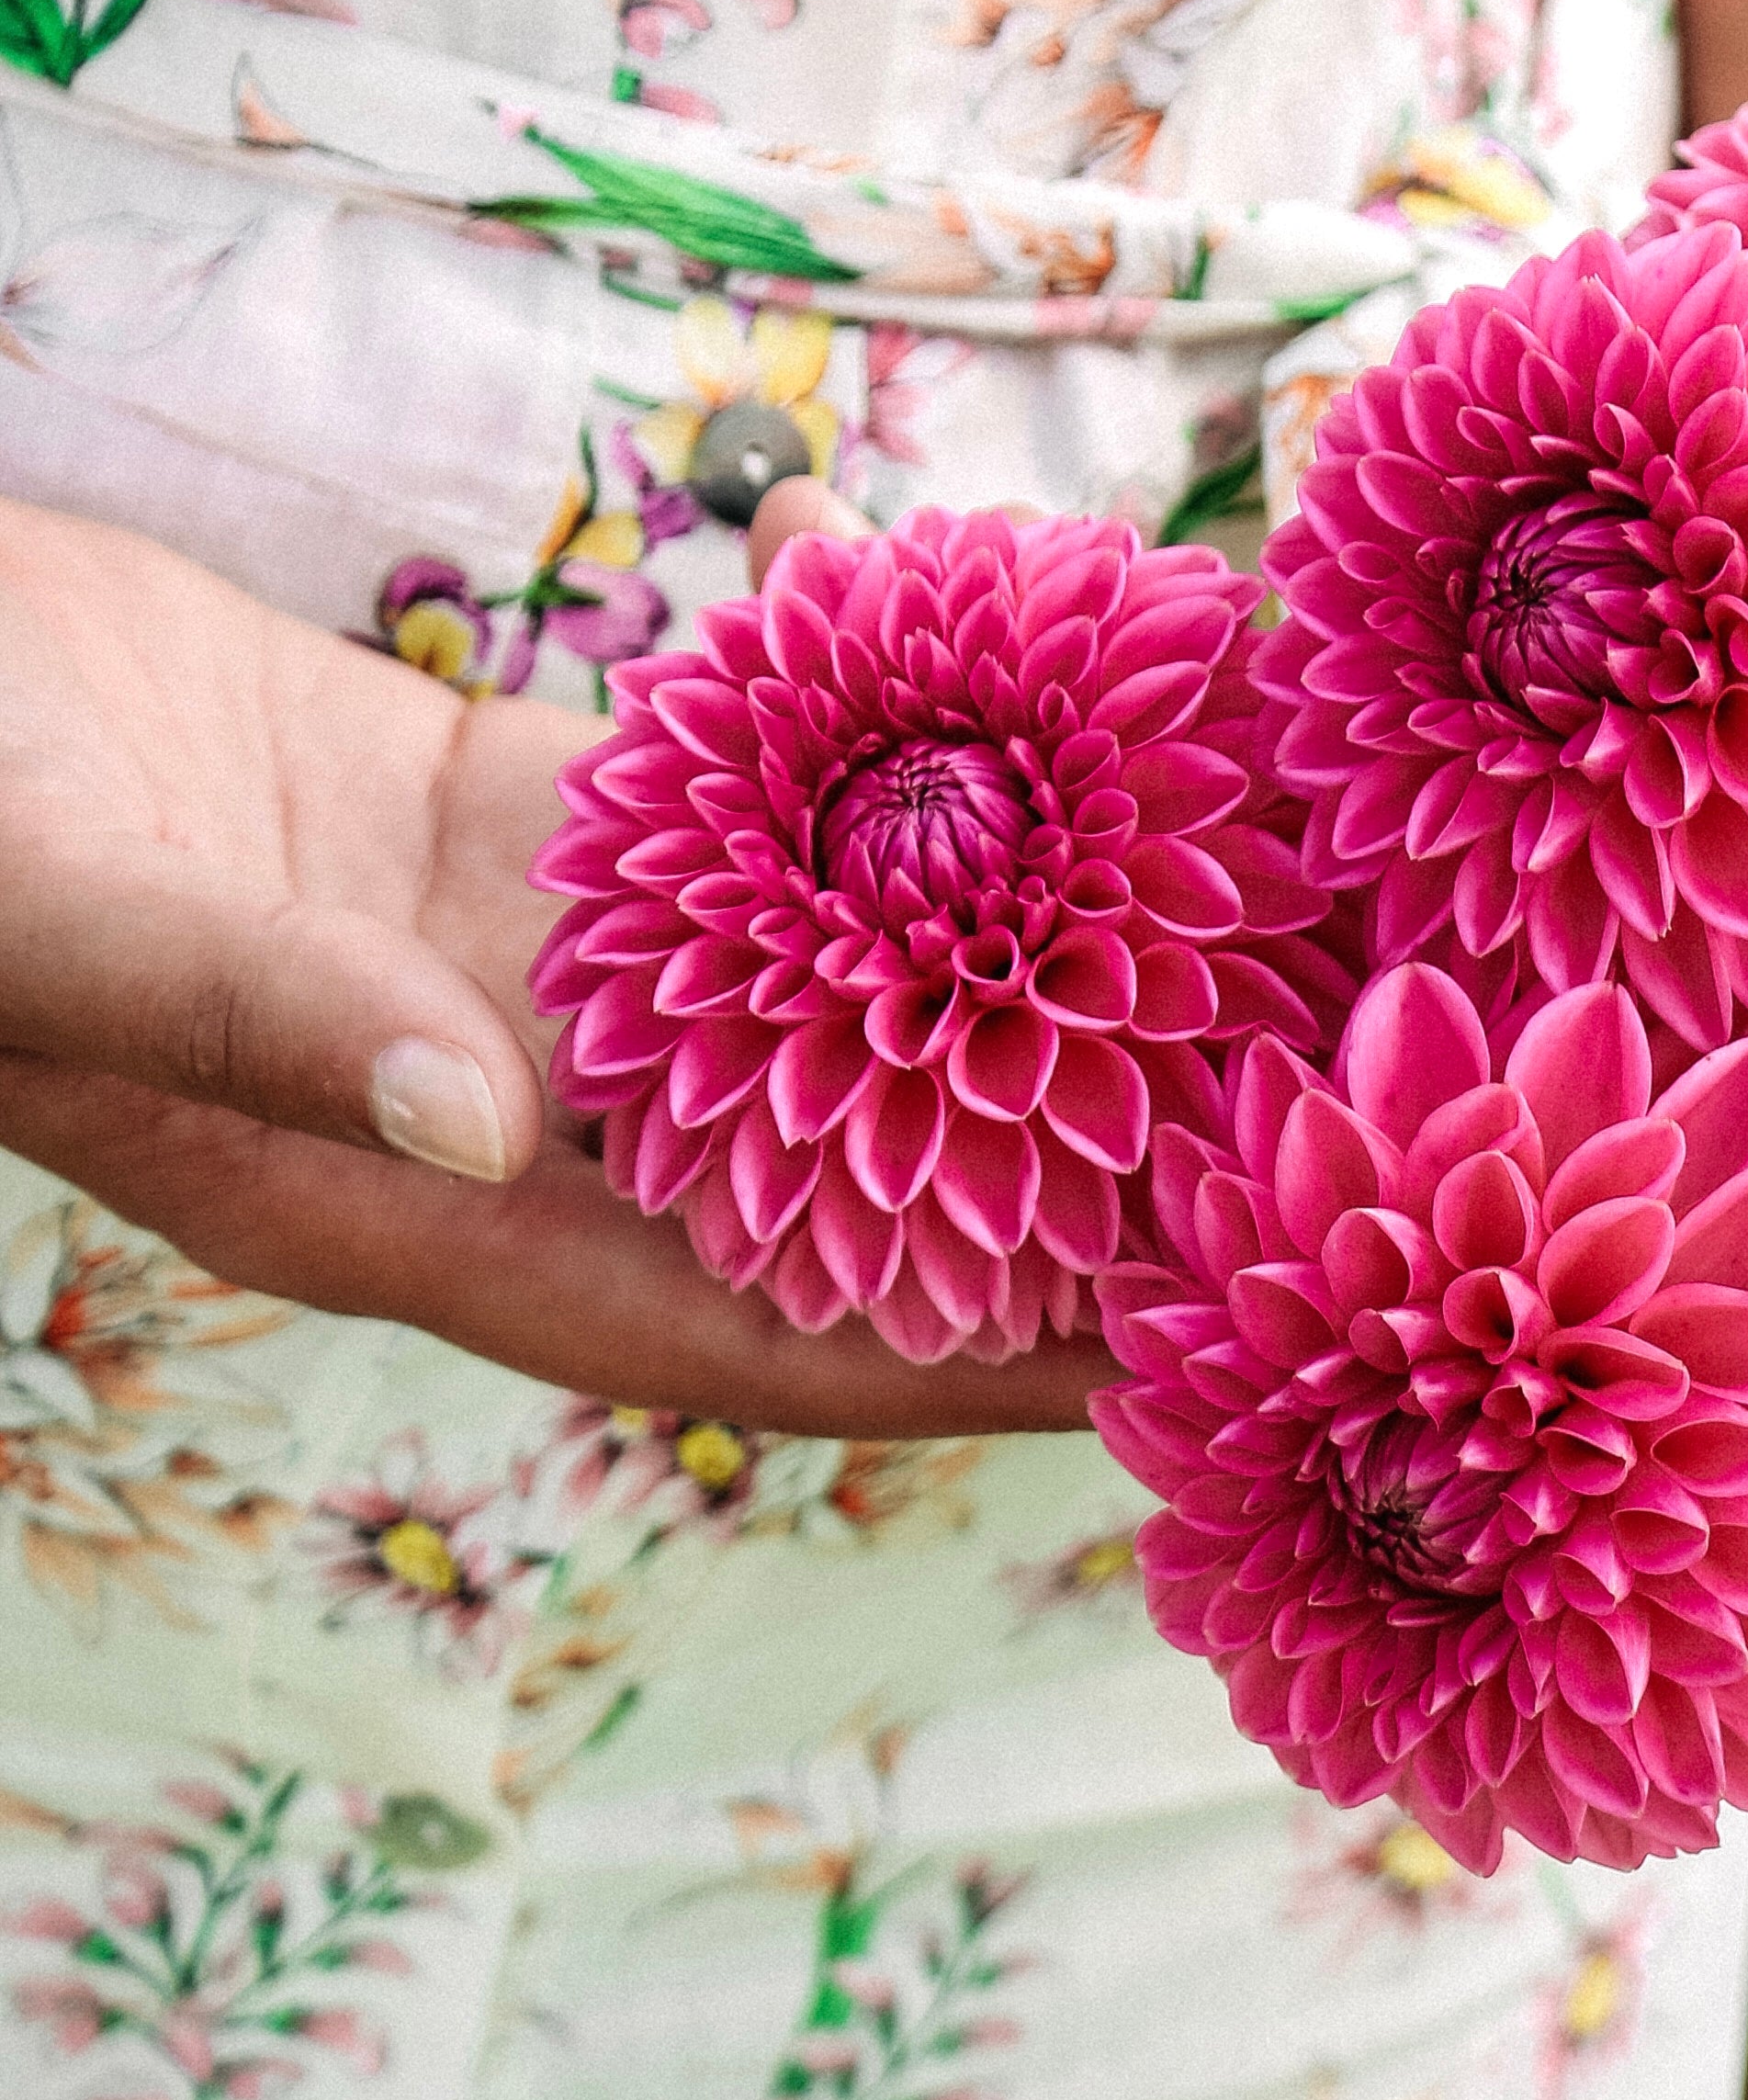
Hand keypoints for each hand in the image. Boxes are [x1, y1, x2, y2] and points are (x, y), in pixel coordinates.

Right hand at [0, 487, 1108, 1436]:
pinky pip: (710, 809)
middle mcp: (478, 1100)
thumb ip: (260, 1018)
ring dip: (977, 965)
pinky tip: (1009, 719)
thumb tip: (488, 1120)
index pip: (721, 1328)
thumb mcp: (54, 914)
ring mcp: (493, 949)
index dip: (932, 1365)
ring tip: (1215, 945)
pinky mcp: (482, 807)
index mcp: (387, 1195)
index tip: (1148, 1380)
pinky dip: (847, 772)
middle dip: (1027, 1179)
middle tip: (1273, 1158)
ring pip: (788, 979)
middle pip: (811, 1174)